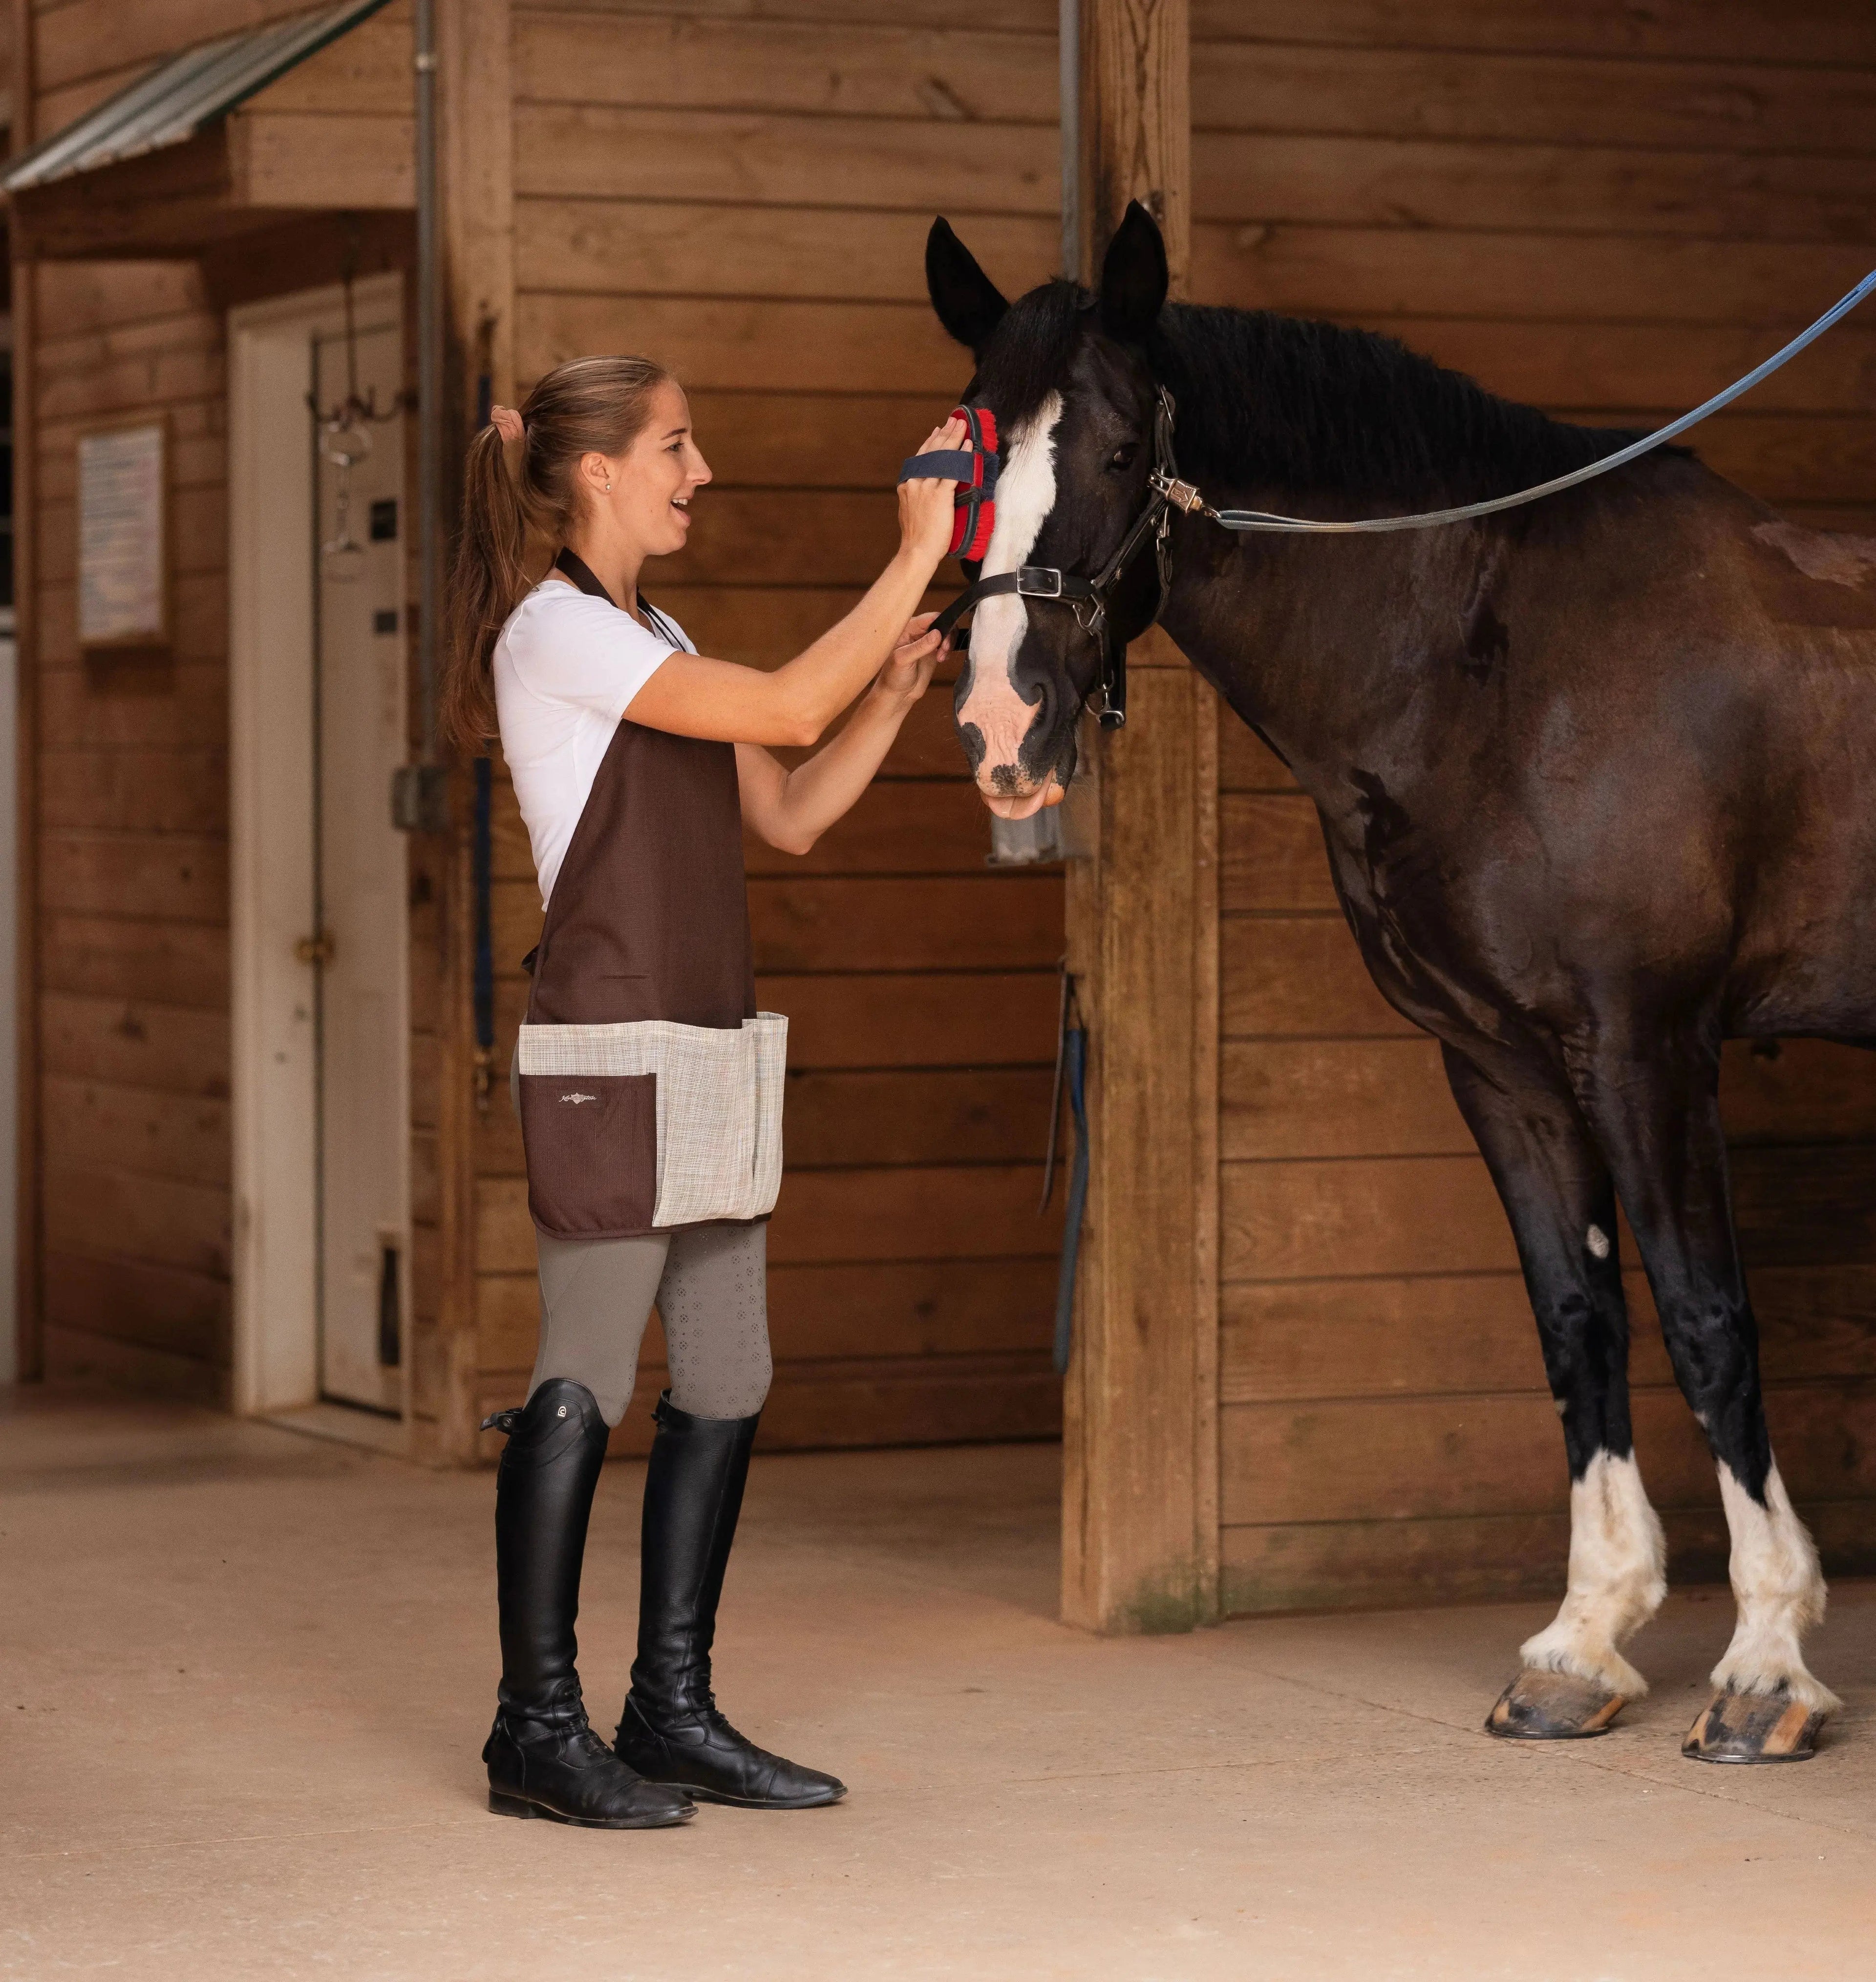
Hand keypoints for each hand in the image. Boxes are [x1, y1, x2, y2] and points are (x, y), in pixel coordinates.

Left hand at [874, 611, 946, 704]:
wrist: (898, 694)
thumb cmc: (893, 677)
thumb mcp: (904, 660)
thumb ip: (920, 646)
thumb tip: (937, 634)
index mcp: (906, 629)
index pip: (928, 618)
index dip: (940, 623)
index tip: (943, 637)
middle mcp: (917, 633)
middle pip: (940, 623)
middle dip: (946, 634)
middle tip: (944, 649)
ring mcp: (926, 642)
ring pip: (946, 633)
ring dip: (949, 643)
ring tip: (942, 657)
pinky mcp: (933, 652)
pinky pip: (946, 644)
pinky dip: (949, 650)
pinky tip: (942, 659)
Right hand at [897, 415, 967, 568]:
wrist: (917, 551)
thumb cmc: (917, 537)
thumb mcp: (910, 510)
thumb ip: (917, 495)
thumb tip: (926, 488)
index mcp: (907, 485)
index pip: (921, 457)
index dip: (931, 442)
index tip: (939, 430)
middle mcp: (915, 482)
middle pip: (932, 452)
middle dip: (945, 434)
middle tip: (955, 421)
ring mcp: (926, 488)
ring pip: (942, 458)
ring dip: (954, 439)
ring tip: (962, 427)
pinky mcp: (939, 496)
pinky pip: (953, 472)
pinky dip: (961, 457)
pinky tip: (967, 446)